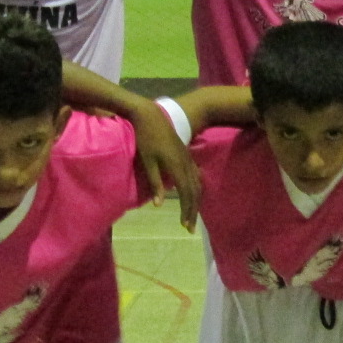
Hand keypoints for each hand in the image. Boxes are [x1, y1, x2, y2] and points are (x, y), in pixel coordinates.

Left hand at [131, 100, 199, 230]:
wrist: (150, 115)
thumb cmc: (145, 137)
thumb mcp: (147, 160)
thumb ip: (154, 182)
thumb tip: (159, 205)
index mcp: (177, 166)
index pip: (186, 193)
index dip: (187, 211)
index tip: (184, 226)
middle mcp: (186, 164)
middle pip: (194, 191)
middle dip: (193, 211)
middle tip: (189, 228)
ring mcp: (187, 159)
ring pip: (197, 184)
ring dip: (195, 201)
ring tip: (191, 215)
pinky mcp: (185, 155)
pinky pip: (195, 176)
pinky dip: (196, 189)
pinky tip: (192, 194)